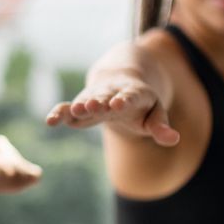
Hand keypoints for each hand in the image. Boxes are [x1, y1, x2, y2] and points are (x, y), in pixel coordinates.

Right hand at [45, 78, 178, 146]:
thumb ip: (161, 126)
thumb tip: (173, 139)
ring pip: (85, 100)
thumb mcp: (155, 114)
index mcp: (134, 93)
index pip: (130, 96)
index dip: (124, 100)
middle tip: (90, 105)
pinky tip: (49, 121)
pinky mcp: (79, 105)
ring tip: (72, 111)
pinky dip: (59, 113)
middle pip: (104, 96)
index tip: (117, 104)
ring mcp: (94, 98)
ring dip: (79, 106)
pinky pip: (67, 108)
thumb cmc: (142, 106)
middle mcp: (111, 93)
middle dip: (97, 101)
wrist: (120, 84)